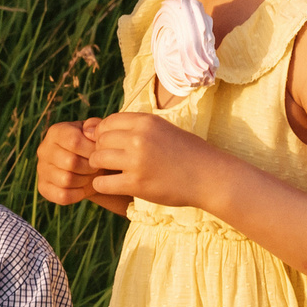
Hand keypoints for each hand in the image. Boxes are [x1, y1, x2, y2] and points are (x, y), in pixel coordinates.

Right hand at [37, 119, 101, 204]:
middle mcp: (44, 149)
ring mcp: (41, 169)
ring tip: (90, 176)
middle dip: (90, 167)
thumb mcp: (96, 132)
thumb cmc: (92, 146)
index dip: (91, 150)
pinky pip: (62, 196)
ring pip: (66, 180)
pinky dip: (77, 195)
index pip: (73, 141)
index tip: (101, 154)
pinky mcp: (43, 187)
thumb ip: (95, 127)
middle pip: (71, 162)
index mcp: (56, 132)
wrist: (85, 165)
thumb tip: (89, 132)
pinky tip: (83, 188)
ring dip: (85, 181)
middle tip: (97, 167)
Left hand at [84, 112, 234, 210]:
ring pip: (97, 159)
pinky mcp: (136, 184)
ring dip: (99, 166)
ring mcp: (136, 161)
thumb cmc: (188, 153)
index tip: (110, 144)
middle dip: (100, 150)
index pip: (107, 122)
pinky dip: (102, 185)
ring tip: (111, 171)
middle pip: (100, 140)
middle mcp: (138, 138)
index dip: (104, 134)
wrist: (209, 177)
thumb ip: (136, 128)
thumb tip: (98, 128)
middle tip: (110, 160)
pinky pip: (102, 183)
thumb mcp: (163, 129)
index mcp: (146, 122)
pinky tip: (112, 185)